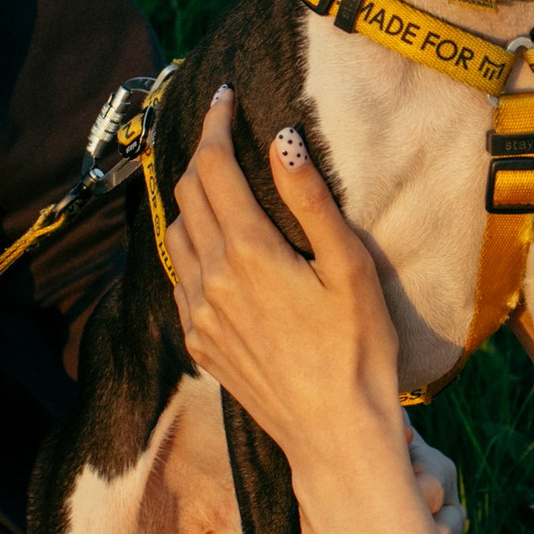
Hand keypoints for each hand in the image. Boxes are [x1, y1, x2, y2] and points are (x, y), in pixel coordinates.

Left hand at [168, 90, 454, 533]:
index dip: (215, 124)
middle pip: (187, 196)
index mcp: (247, 253)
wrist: (334, 435)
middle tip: (225, 135)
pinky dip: (192, 249)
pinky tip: (219, 251)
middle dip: (201, 156)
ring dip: (192, 202)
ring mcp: (199, 316)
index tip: (225, 98)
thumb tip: (283, 141)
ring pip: (176, 238)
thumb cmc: (357, 351)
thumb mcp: (349, 268)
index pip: (213, 168)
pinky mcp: (200, 344)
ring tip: (220, 187)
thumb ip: (311, 201)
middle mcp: (210, 280)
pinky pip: (181, 280)